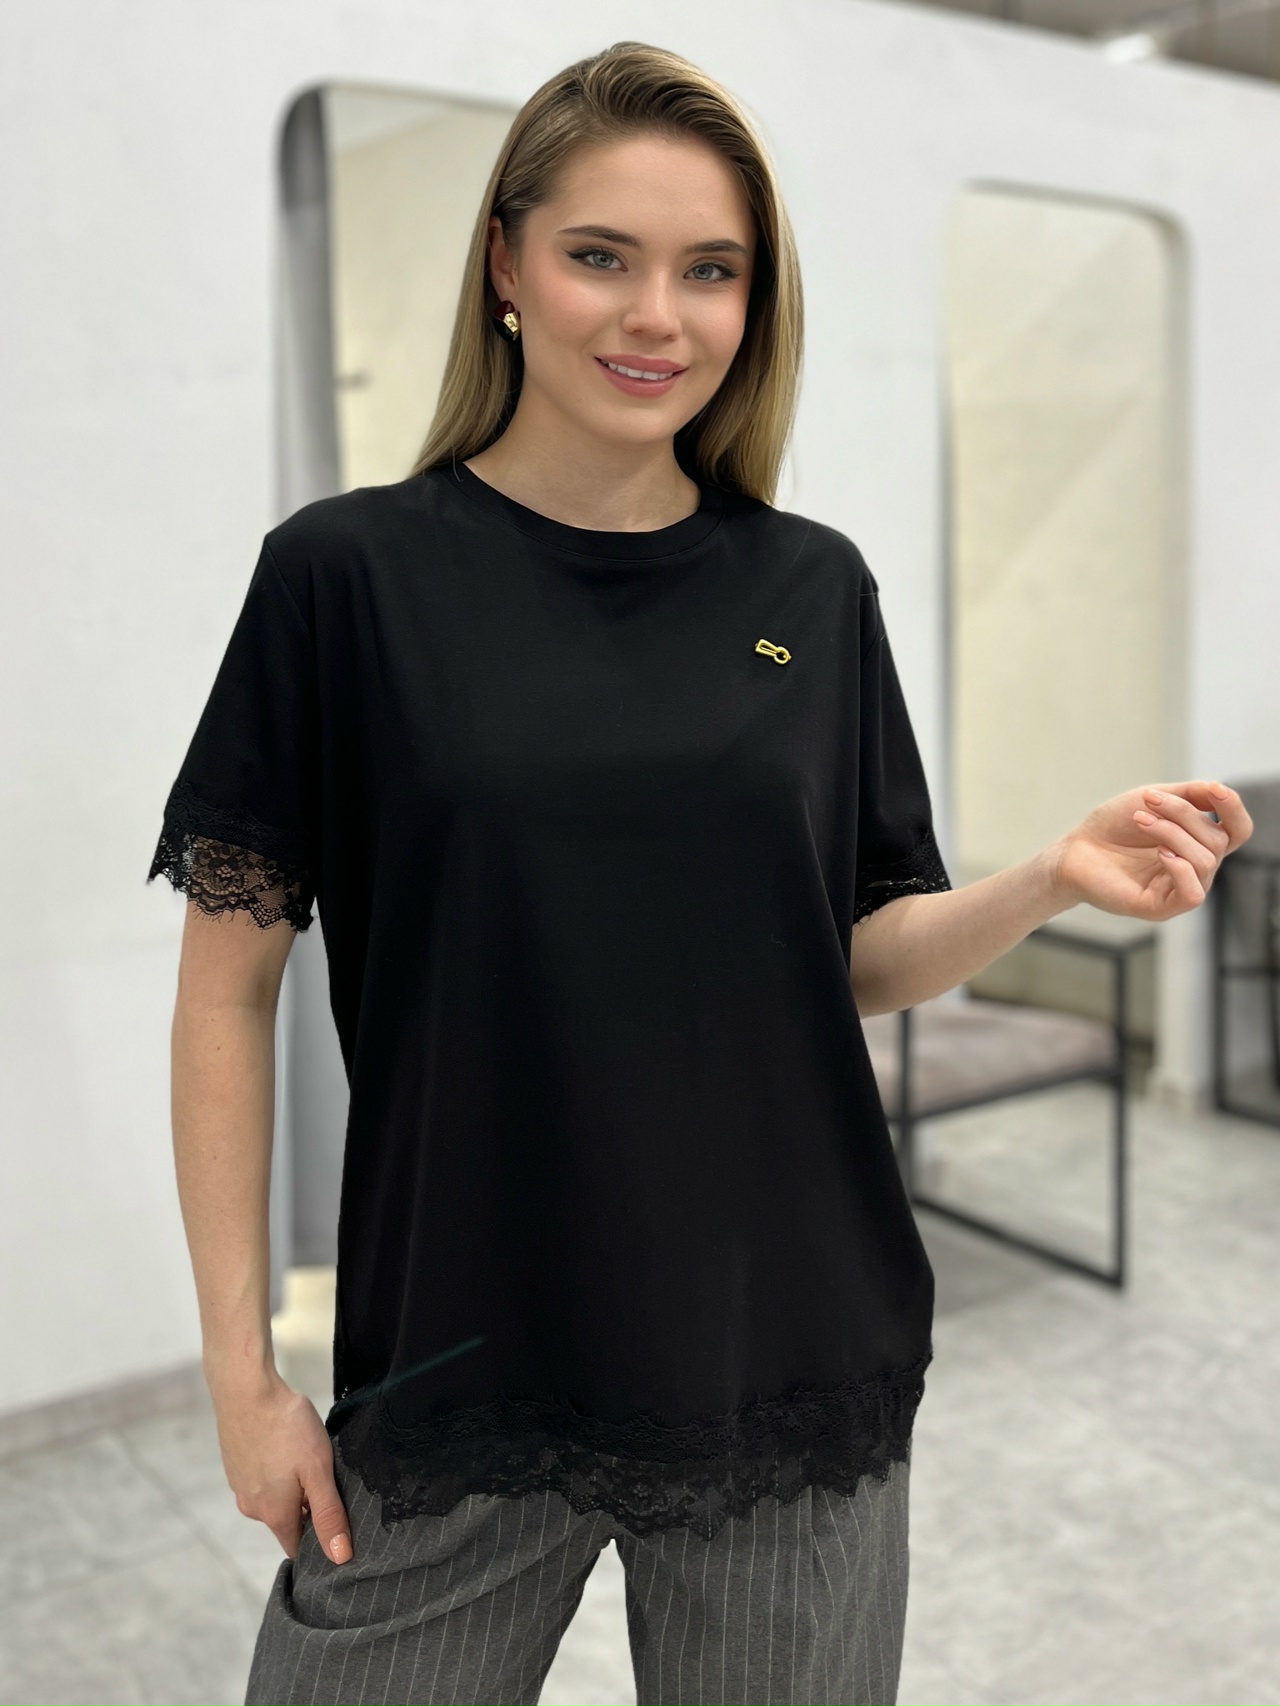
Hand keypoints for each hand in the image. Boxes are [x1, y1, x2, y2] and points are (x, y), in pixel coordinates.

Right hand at [208, 1368, 353, 1563]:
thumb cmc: (286, 1426)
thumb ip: (328, 1513)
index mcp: (274, 1514)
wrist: (246, 1389)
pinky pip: (262, 1479)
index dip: (319, 1544)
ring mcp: (240, 1485)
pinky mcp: (236, 1465)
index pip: (298, 1548)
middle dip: (308, 1509)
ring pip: (275, 1498)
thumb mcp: (318, 1469)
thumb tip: (339, 1557)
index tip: (338, 1529)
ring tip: (308, 1459)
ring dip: (293, 1487)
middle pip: (288, 1522)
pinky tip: (287, 1447)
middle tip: (329, 1480)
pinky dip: (277, 1470)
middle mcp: (252, 1507)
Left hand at [1049, 780, 1253, 921]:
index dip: (1234, 809)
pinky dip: (1181, 868)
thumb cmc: (1113, 825)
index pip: (1237, 830)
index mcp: (1198, 841)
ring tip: (1140, 820)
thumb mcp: (1153, 799)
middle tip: (1147, 803)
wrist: (1075, 848)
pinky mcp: (1161, 907)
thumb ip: (1190, 794)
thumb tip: (1220, 791)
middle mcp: (1194, 867)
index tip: (1214, 791)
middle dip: (1183, 814)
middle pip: (1217, 840)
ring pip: (1204, 861)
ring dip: (1172, 833)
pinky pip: (1193, 894)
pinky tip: (1160, 853)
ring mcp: (1178, 888)